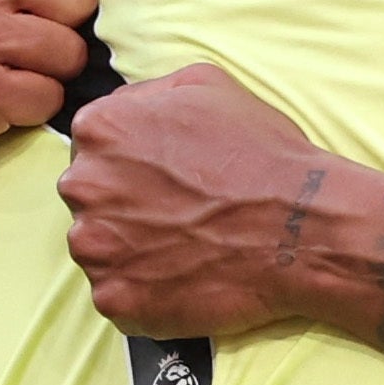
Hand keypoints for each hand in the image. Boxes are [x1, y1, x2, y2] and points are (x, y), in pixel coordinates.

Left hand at [57, 64, 345, 338]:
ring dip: (131, 251)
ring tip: (185, 248)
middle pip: (90, 199)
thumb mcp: (205, 85)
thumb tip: (126, 111)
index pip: (92, 148)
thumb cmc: (261, 153)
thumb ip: (147, 94)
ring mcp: (95, 248)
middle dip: (125, 206)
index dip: (130, 164)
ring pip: (100, 249)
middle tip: (178, 215)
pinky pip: (117, 296)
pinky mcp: (115, 299)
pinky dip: (145, 292)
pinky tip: (184, 277)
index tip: (163, 179)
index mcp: (99, 129)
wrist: (300, 225)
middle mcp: (83, 186)